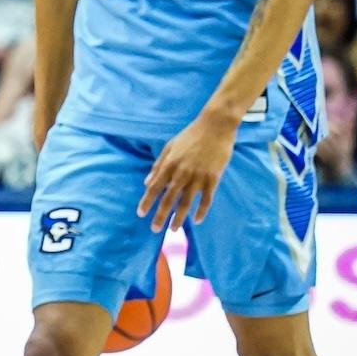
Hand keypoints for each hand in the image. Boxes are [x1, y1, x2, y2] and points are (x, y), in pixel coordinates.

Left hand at [138, 110, 237, 231]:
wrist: (215, 126)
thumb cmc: (191, 135)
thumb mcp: (169, 146)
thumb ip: (158, 165)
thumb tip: (147, 182)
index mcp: (170, 164)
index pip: (154, 187)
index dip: (147, 202)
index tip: (141, 214)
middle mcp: (182, 172)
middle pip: (169, 199)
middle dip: (161, 215)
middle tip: (155, 229)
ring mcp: (198, 176)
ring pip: (187, 202)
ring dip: (179, 217)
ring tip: (174, 229)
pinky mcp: (213, 178)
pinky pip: (207, 199)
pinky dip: (202, 211)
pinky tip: (197, 220)